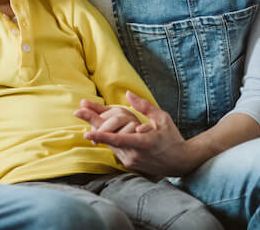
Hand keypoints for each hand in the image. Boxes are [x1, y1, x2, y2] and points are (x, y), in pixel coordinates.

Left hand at [76, 91, 195, 175]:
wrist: (181, 162)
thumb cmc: (172, 138)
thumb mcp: (162, 119)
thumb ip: (144, 106)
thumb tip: (128, 94)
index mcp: (143, 144)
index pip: (119, 140)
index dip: (102, 136)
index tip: (86, 133)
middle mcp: (135, 155)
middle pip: (109, 139)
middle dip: (93, 125)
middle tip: (78, 111)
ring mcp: (131, 161)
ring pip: (109, 144)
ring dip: (99, 131)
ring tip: (86, 116)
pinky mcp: (129, 164)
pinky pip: (114, 149)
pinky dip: (108, 138)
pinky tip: (101, 129)